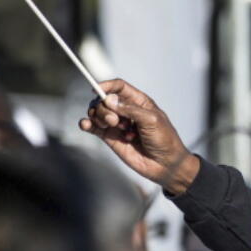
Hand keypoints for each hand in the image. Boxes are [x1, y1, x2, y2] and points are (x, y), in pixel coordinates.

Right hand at [78, 79, 198, 192]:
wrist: (165, 164)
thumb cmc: (164, 139)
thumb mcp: (152, 120)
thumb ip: (130, 109)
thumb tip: (110, 100)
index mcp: (139, 102)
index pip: (119, 87)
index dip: (107, 85)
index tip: (97, 89)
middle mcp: (126, 111)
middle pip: (104, 100)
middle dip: (104, 107)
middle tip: (115, 120)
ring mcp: (117, 124)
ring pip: (97, 112)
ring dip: (99, 116)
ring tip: (112, 126)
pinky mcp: (110, 137)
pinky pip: (93, 127)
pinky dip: (86, 124)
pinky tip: (85, 124)